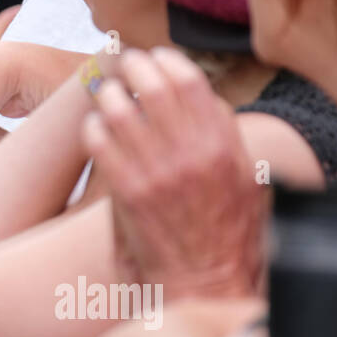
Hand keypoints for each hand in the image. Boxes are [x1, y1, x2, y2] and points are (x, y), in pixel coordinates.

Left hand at [81, 47, 265, 299]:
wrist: (207, 280)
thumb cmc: (226, 228)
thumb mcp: (243, 174)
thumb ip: (222, 132)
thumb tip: (197, 92)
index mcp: (223, 145)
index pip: (190, 81)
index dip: (167, 61)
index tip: (156, 56)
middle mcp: (191, 154)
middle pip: (152, 87)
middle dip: (134, 67)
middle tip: (125, 65)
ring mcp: (158, 172)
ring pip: (120, 109)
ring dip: (109, 94)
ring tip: (107, 94)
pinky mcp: (128, 192)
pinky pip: (99, 141)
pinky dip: (93, 126)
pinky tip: (95, 128)